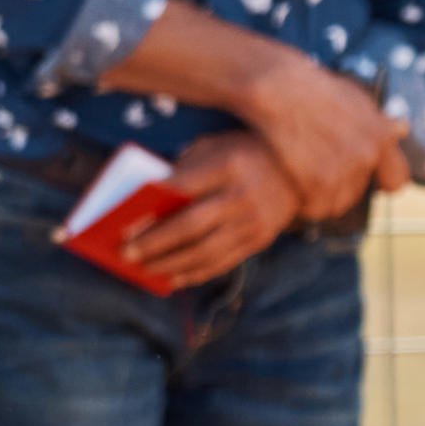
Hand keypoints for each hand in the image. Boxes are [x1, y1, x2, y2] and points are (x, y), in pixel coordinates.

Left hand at [119, 128, 301, 284]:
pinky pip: (224, 262)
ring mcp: (255, 221)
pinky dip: (195, 273)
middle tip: (125, 253)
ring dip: (171, 264)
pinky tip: (172, 278)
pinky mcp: (261, 240)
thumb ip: (182, 170)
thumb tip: (143, 204)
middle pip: (192, 225)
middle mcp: (243, 195)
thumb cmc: (239, 153)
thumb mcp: (212, 147)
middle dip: (155, 242)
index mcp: (228, 165)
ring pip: (206, 251)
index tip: (122, 223)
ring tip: (142, 269)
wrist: (301, 168)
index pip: (182, 188)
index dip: (152, 208)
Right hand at [230, 51, 407, 221]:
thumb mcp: (353, 98)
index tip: (366, 180)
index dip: (380, 182)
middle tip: (318, 173)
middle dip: (340, 187)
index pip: (395, 181)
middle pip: (357, 194)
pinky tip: (293, 190)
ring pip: (336, 205)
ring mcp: (341, 170)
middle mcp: (366, 155)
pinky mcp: (313, 181)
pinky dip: (303, 204)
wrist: (278, 88)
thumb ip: (378, 121)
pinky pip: (315, 208)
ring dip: (321, 199)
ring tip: (304, 184)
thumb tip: (402, 129)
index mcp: (381, 136)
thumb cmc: (312, 88)